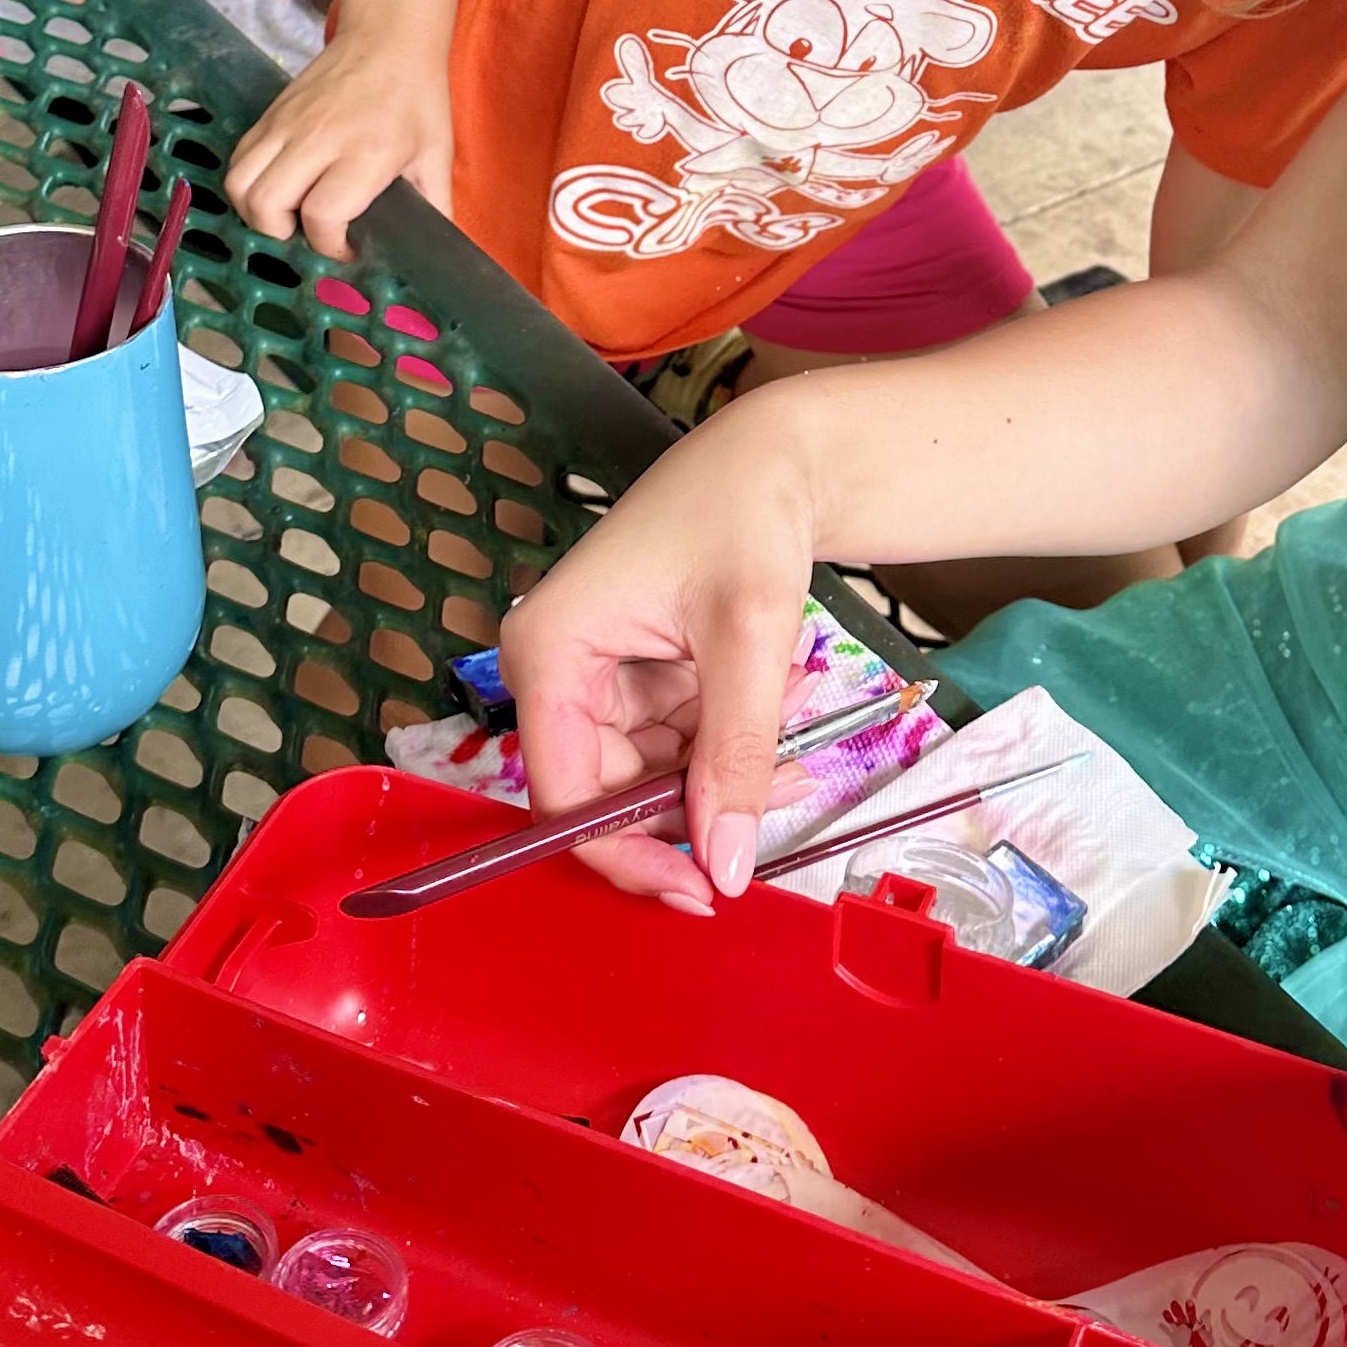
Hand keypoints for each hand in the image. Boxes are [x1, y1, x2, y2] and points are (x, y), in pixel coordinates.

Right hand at [225, 37, 450, 255]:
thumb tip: (435, 253)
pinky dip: (248, 184)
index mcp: (365, 151)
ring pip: (240, 183)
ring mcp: (286, 123)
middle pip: (267, 204)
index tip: (347, 250)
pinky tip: (277, 189)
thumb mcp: (436, 156)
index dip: (330, 246)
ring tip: (286, 218)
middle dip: (282, 236)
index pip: (322, 215)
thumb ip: (434, 208)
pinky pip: (238, 159)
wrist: (387, 37)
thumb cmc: (416, 99)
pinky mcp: (269, 114)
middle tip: (308, 236)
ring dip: (256, 212)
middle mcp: (317, 138)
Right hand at [497, 398, 819, 910]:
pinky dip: (732, 740)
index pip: (563, 799)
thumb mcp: (748, 636)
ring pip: (653, 776)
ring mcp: (596, 677)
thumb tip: (725, 864)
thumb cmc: (744, 514)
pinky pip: (677, 745)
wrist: (775, 457)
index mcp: (549, 653)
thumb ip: (736, 753)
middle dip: (698, 805)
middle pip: (608, 795)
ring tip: (797, 724)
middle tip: (783, 793)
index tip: (701, 890)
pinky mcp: (635, 679)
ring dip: (728, 770)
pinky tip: (783, 698)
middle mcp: (556, 670)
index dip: (627, 854)